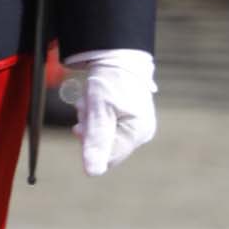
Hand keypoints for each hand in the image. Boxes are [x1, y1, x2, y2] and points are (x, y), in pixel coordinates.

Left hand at [61, 48, 156, 176]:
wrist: (117, 55)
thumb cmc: (109, 80)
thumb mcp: (98, 109)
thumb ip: (96, 140)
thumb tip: (92, 173)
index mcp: (138, 132)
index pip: (106, 157)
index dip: (90, 141)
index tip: (86, 119)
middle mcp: (142, 133)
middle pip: (104, 147)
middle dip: (90, 128)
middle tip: (88, 106)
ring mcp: (137, 126)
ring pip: (103, 136)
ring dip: (91, 120)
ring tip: (91, 101)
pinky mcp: (130, 120)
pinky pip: (107, 127)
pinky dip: (97, 117)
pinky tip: (96, 103)